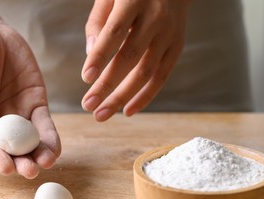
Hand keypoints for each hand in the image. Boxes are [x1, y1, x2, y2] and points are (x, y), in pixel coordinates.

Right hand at [0, 18, 60, 178]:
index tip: (6, 168)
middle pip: (10, 150)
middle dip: (21, 162)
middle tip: (30, 171)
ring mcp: (18, 116)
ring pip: (30, 142)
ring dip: (39, 154)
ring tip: (47, 162)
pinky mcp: (36, 106)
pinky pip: (44, 125)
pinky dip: (50, 138)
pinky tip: (55, 149)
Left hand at [81, 0, 190, 120]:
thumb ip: (98, 20)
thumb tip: (90, 54)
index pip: (115, 32)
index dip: (100, 56)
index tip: (85, 79)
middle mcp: (156, 17)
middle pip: (130, 57)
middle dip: (107, 85)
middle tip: (87, 105)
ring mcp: (170, 34)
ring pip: (146, 72)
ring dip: (122, 97)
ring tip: (101, 114)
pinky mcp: (178, 46)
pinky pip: (162, 76)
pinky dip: (145, 96)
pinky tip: (128, 111)